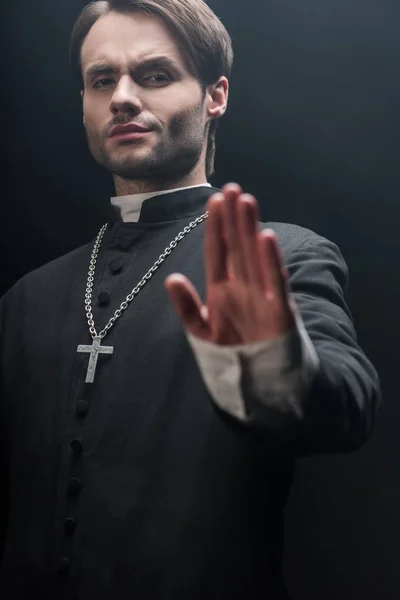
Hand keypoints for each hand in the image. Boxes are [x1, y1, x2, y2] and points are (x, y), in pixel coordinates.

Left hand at [165, 182, 296, 345]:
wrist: (260, 385)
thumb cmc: (231, 355)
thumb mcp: (201, 332)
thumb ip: (187, 306)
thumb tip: (171, 278)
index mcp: (222, 291)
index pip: (217, 252)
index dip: (215, 227)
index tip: (214, 200)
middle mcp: (242, 288)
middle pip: (236, 247)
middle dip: (232, 219)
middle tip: (231, 188)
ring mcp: (261, 297)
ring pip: (254, 257)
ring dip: (249, 230)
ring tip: (245, 201)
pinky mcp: (279, 312)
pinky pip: (274, 283)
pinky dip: (270, 262)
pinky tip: (266, 238)